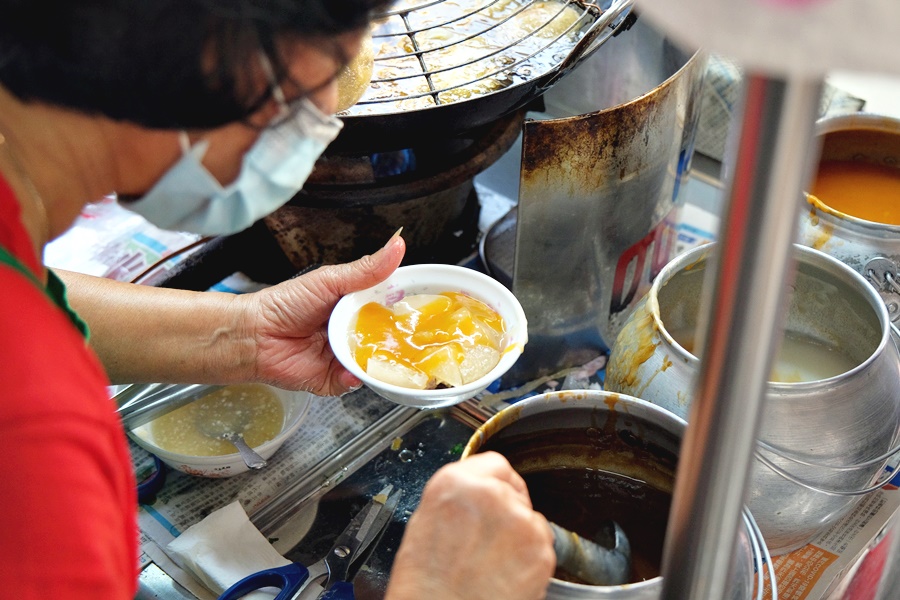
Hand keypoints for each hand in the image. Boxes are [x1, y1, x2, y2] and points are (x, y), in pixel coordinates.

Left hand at [239, 234, 404, 395]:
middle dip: (400, 341)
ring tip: (385, 355)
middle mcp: (354, 333)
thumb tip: (397, 246)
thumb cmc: (286, 304)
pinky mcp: (334, 380)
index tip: (428, 307)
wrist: (254, 335)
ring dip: (379, 361)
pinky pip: (353, 382)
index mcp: (356, 307)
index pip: (391, 308)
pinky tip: (351, 369)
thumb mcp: (331, 280)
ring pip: (374, 363)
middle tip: (415, 338)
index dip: (408, 309)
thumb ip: (366, 270)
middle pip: (387, 340)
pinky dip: (354, 377)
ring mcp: (345, 358)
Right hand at [385, 452, 555, 599]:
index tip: (496, 497)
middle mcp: (490, 495)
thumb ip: (459, 497)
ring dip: (519, 537)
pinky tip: (504, 576)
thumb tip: (478, 493)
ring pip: (530, 520)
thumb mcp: (426, 522)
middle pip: (514, 492)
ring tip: (492, 565)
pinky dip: (530, 560)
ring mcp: (520, 522)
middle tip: (486, 543)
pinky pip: (542, 547)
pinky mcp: (540, 551)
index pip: (495, 463)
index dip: (496, 484)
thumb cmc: (426, 584)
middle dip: (506, 514)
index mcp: (455, 483)